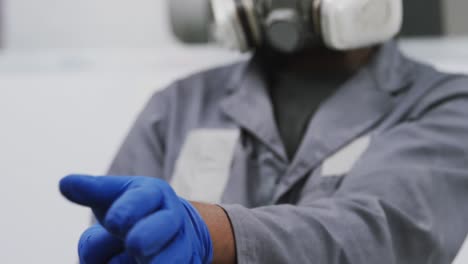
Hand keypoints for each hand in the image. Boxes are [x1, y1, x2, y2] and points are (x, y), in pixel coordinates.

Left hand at [60, 175, 212, 263]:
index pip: (143, 199)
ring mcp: (182, 245)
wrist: (174, 233)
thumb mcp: (116, 197)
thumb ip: (93, 191)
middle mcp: (172, 218)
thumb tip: (64, 183)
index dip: (128, 210)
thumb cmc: (136, 215)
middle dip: (148, 236)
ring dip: (153, 262)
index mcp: (154, 194)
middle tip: (134, 244)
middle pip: (163, 225)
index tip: (112, 223)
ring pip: (168, 258)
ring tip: (137, 260)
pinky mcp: (187, 263)